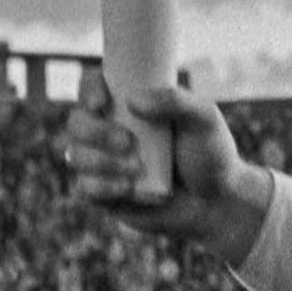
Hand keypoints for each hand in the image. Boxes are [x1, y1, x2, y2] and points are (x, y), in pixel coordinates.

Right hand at [66, 67, 274, 266]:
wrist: (217, 203)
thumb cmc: (211, 155)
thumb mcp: (204, 119)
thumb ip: (175, 101)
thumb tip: (133, 101)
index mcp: (129, 106)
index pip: (94, 87)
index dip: (89, 89)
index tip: (102, 101)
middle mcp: (110, 131)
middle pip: (76, 121)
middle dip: (95, 131)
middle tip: (127, 142)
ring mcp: (104, 164)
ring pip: (74, 154)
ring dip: (101, 161)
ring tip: (135, 170)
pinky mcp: (104, 194)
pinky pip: (83, 187)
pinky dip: (102, 186)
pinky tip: (127, 188)